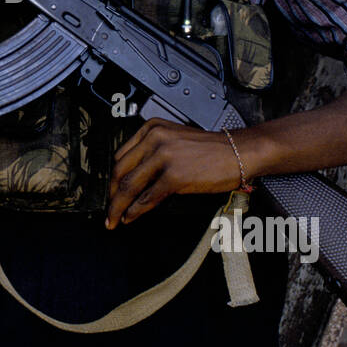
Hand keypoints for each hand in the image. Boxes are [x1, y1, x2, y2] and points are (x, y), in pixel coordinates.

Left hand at [105, 119, 243, 228]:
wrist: (239, 152)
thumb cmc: (212, 149)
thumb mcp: (175, 140)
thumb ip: (153, 152)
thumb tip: (134, 177)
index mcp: (152, 128)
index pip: (121, 155)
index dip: (113, 178)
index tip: (110, 192)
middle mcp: (155, 138)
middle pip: (121, 170)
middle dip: (111, 195)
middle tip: (108, 210)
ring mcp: (164, 156)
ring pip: (130, 185)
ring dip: (119, 206)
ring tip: (115, 218)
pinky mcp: (174, 175)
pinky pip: (147, 197)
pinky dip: (136, 211)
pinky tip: (131, 217)